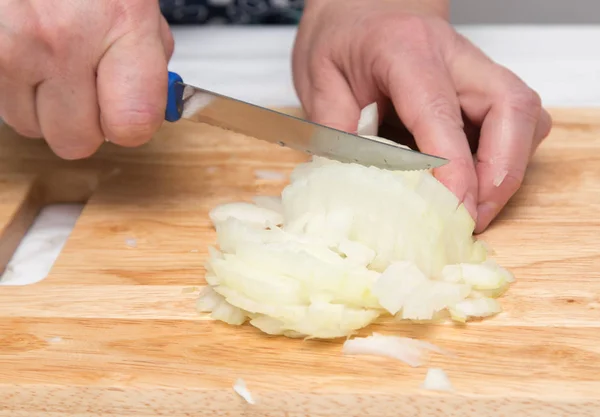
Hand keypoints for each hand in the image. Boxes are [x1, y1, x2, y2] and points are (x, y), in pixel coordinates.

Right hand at [0, 0, 173, 158]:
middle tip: (90, 90)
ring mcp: (11, 46)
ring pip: (31, 127)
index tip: (131, 115)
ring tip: (56, 63)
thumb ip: (149, 57)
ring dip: (46, 106)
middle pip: (76, 141)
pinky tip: (31, 55)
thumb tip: (152, 102)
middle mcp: (61, 39)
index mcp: (120, 25)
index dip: (132, 126)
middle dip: (85, 124)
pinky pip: (2, 101)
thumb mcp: (137, 1)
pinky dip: (17, 87)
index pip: (132, 124)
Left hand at [292, 0, 551, 232]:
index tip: (455, 211)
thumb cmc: (342, 38)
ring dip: (508, 168)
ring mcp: (475, 68)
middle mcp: (454, 54)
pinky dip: (505, 157)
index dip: (454, 168)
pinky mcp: (483, 86)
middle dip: (502, 172)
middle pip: (511, 106)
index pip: (440, 111)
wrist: (363, 9)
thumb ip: (335, 130)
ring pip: (525, 114)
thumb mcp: (318, 78)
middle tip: (474, 218)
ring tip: (475, 208)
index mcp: (405, 49)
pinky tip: (475, 179)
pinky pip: (516, 122)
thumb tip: (354, 188)